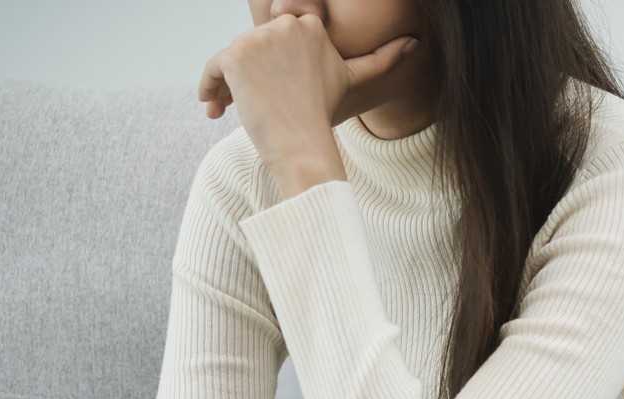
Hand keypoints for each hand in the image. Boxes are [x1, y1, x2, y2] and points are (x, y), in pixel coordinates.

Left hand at [198, 14, 417, 194]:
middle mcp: (287, 26)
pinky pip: (211, 68)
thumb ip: (382, 59)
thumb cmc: (324, 119)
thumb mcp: (352, 82)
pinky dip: (207, 87)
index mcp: (312, 28)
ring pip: (231, 57)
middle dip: (246, 72)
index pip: (277, 37)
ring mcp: (260, 39)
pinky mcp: (235, 56)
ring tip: (225, 110)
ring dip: (225, 83)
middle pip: (253, 45)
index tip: (270, 88)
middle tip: (244, 103)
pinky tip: (212, 108)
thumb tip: (416, 43)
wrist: (304, 146)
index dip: (270, 61)